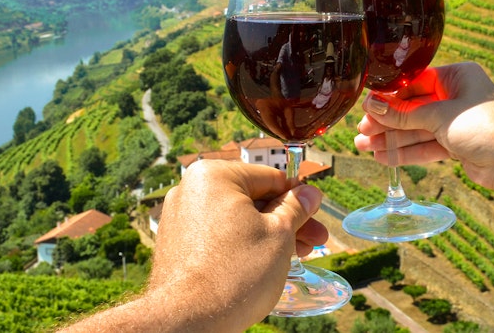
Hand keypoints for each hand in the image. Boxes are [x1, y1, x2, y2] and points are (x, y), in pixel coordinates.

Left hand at [150, 159, 327, 323]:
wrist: (189, 319)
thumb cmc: (235, 273)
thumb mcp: (279, 234)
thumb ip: (296, 208)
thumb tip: (310, 193)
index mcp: (214, 176)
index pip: (270, 177)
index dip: (298, 196)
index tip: (316, 212)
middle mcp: (191, 189)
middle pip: (253, 199)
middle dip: (287, 221)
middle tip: (315, 240)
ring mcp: (180, 216)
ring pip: (237, 218)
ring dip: (269, 234)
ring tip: (297, 255)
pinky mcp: (177, 242)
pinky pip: (218, 234)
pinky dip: (242, 244)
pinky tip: (265, 262)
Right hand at [354, 62, 493, 189]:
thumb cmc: (485, 127)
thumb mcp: (439, 116)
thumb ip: (403, 114)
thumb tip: (371, 107)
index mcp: (458, 76)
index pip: (414, 83)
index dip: (389, 97)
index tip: (366, 108)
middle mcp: (457, 96)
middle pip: (413, 108)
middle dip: (387, 122)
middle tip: (361, 130)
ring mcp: (456, 122)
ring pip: (417, 129)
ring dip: (391, 139)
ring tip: (363, 146)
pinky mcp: (457, 144)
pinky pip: (426, 145)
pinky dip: (406, 151)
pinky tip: (383, 157)